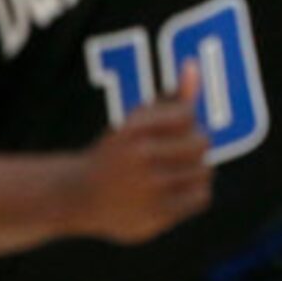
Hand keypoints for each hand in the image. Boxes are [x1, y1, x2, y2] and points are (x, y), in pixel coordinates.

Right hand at [71, 66, 213, 243]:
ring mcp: (148, 189)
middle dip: (193, 145)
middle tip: (176, 152)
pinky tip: (174, 190)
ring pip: (204, 170)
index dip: (185, 121)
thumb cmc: (115, 154)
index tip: (171, 130)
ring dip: (194, 170)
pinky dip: (193, 192)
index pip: (186, 115)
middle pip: (201, 142)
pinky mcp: (156, 214)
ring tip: (174, 172)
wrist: (77, 196)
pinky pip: (200, 197)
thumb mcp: (136, 122)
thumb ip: (170, 97)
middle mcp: (139, 158)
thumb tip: (194, 66)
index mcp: (131, 130)